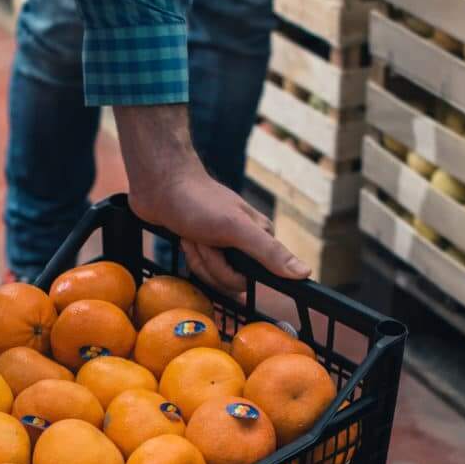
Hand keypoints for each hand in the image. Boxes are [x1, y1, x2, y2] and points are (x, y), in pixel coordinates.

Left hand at [114, 104, 309, 292]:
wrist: (160, 182)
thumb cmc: (198, 201)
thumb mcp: (236, 228)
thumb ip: (269, 252)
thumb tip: (304, 273)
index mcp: (261, 238)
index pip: (250, 280)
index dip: (229, 272)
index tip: (220, 251)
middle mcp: (246, 244)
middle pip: (228, 281)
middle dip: (209, 263)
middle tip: (203, 238)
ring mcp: (225, 246)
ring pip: (212, 275)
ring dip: (197, 256)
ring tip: (193, 234)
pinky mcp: (206, 247)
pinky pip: (200, 268)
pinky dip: (189, 254)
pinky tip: (186, 237)